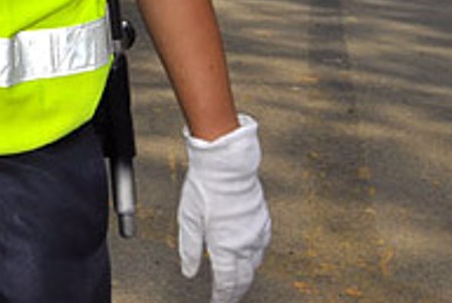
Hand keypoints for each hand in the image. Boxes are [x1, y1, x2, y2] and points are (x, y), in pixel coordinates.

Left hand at [178, 115, 270, 301]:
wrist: (227, 164)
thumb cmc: (206, 186)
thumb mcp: (188, 220)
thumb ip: (190, 249)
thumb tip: (189, 271)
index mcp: (224, 245)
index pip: (226, 282)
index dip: (222, 297)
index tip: (217, 302)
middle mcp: (244, 242)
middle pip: (244, 278)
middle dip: (235, 291)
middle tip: (227, 297)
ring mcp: (256, 231)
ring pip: (255, 264)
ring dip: (246, 275)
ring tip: (237, 280)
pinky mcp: (263, 220)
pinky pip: (262, 246)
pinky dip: (255, 256)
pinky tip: (250, 255)